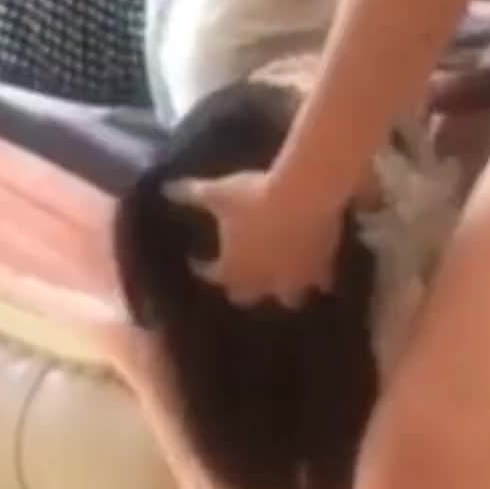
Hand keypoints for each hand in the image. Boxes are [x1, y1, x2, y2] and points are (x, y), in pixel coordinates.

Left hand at [164, 170, 344, 307]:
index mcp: (233, 269)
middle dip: (243, 287)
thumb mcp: (218, 193)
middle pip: (247, 297)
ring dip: (285, 290)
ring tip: (286, 277)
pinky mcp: (323, 271)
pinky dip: (320, 277)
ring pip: (290, 299)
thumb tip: (165, 189)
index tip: (199, 260)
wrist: (304, 195)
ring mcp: (295, 281)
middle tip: (242, 272)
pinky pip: (323, 282)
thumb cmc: (254, 197)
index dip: (204, 268)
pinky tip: (321, 268)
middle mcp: (263, 283)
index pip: (212, 276)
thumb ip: (190, 194)